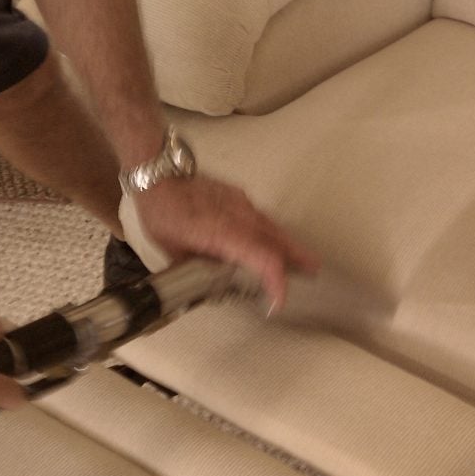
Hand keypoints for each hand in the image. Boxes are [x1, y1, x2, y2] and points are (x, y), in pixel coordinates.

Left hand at [133, 175, 319, 312]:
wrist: (159, 175)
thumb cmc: (162, 212)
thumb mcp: (173, 250)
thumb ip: (197, 268)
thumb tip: (208, 285)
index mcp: (225, 234)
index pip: (264, 259)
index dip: (277, 282)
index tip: (279, 300)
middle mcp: (241, 217)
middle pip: (279, 240)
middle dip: (299, 257)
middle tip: (315, 270)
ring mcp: (243, 204)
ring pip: (273, 227)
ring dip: (289, 245)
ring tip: (301, 259)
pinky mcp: (240, 197)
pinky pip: (262, 218)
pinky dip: (271, 232)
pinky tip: (270, 240)